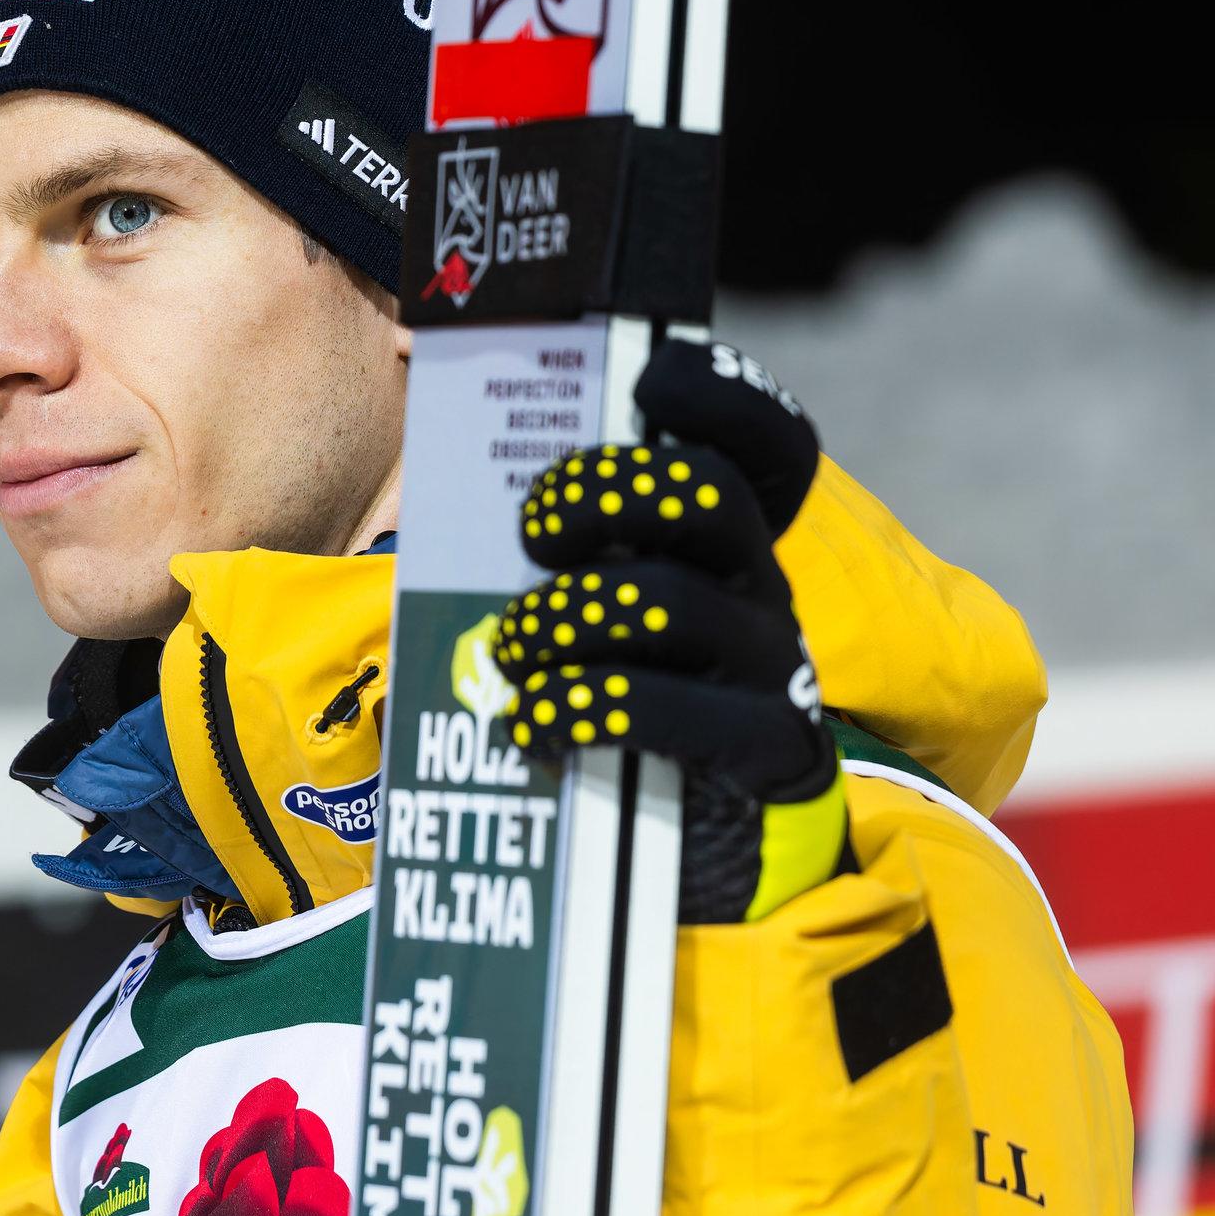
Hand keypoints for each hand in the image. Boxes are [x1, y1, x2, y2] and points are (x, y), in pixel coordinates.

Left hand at [491, 340, 845, 923]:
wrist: (680, 840)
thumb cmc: (612, 694)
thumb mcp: (589, 604)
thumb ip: (550, 544)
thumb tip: (445, 471)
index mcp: (722, 537)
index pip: (764, 442)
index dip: (720, 394)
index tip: (649, 375)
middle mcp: (757, 584)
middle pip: (709, 495)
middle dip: (606, 493)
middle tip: (536, 532)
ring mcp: (769, 665)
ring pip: (674, 601)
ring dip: (569, 614)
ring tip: (517, 649)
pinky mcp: (765, 751)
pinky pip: (681, 716)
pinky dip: (590, 710)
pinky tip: (534, 722)